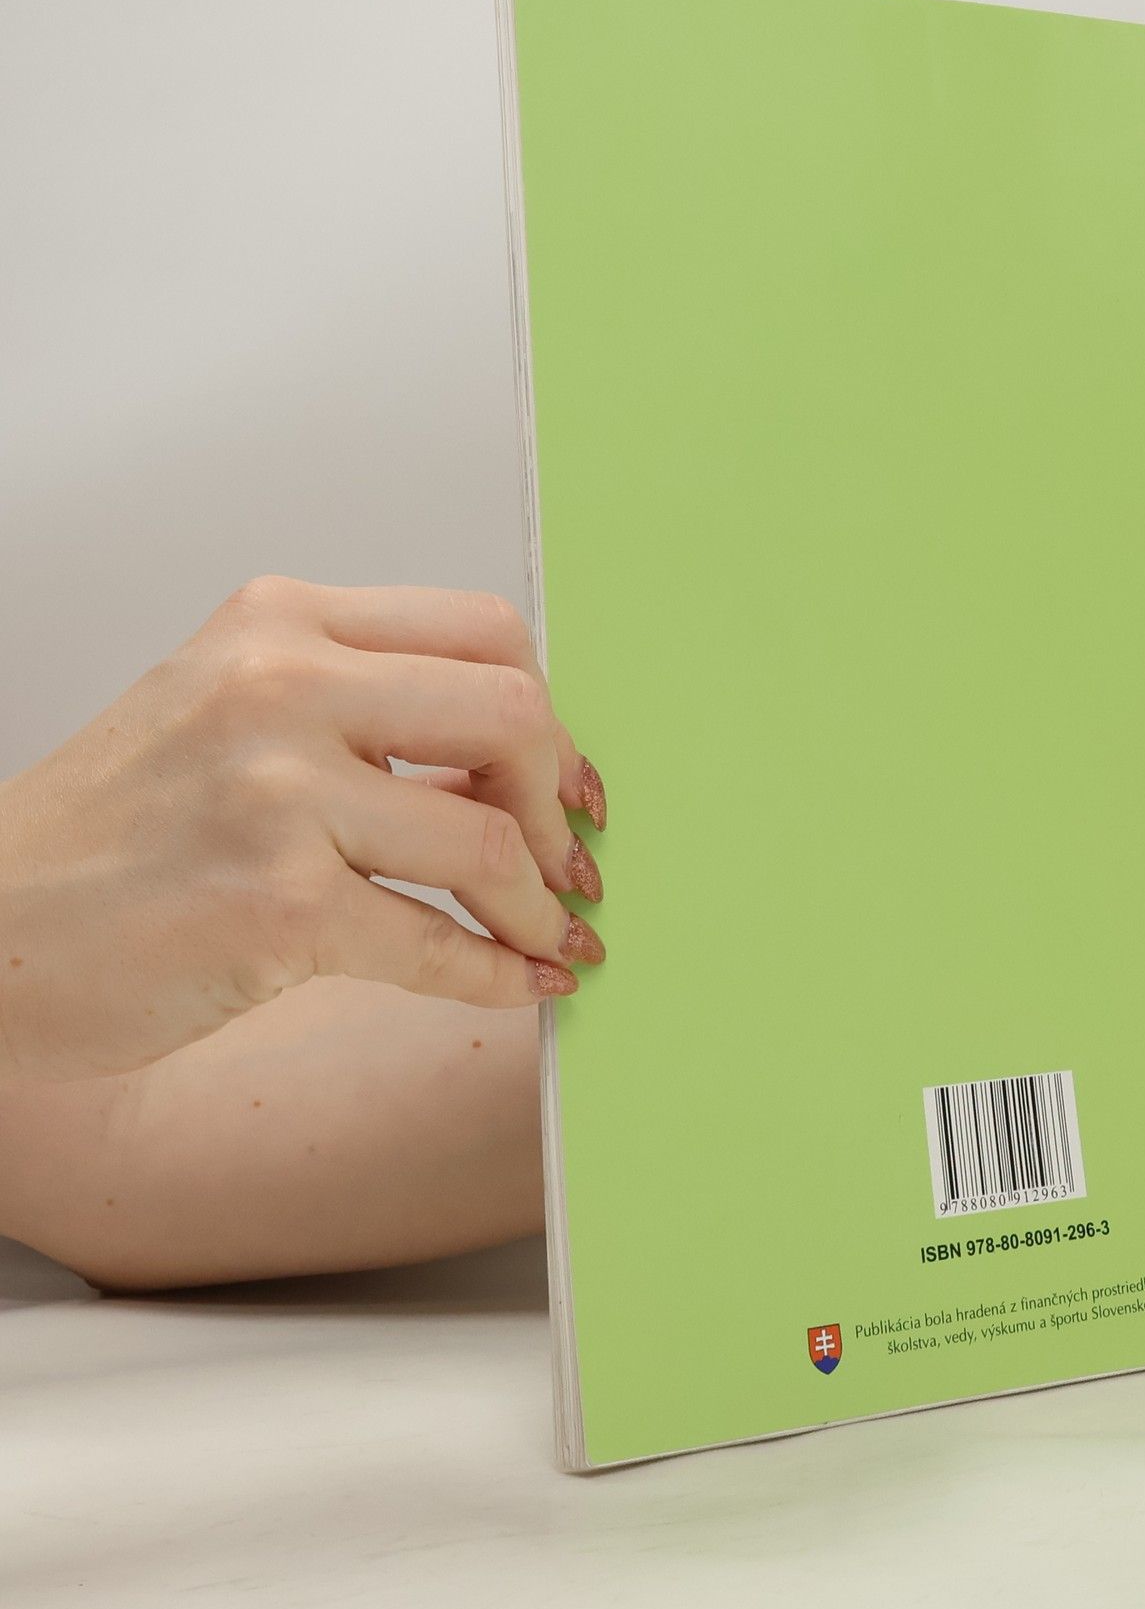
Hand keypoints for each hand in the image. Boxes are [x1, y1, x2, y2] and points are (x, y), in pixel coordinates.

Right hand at [0, 577, 607, 1082]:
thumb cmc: (110, 835)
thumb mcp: (229, 716)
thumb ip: (361, 712)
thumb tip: (523, 763)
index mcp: (278, 623)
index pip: (483, 629)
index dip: (550, 714)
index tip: (564, 778)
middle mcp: (279, 688)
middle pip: (513, 714)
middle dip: (560, 799)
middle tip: (569, 859)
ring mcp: (275, 795)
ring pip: (490, 839)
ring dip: (541, 905)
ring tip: (551, 936)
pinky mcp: (275, 908)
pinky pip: (441, 944)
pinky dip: (501, 974)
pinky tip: (521, 984)